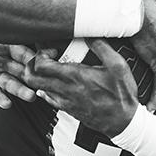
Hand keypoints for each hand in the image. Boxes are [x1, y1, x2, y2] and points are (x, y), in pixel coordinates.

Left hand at [0, 37, 43, 108]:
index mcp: (5, 44)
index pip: (24, 51)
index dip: (36, 55)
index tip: (50, 58)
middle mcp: (3, 59)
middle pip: (21, 70)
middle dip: (32, 76)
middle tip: (43, 83)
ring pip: (10, 82)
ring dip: (20, 90)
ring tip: (30, 97)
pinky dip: (0, 97)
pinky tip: (7, 104)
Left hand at [23, 39, 138, 137]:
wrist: (123, 122)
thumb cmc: (122, 94)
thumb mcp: (118, 66)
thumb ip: (102, 47)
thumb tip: (89, 33)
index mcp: (75, 77)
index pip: (41, 65)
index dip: (41, 54)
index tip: (52, 50)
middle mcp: (65, 90)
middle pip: (32, 78)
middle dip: (32, 65)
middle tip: (45, 58)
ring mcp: (64, 101)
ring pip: (38, 88)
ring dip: (39, 77)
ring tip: (52, 68)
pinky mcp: (67, 109)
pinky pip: (48, 98)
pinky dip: (46, 88)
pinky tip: (57, 82)